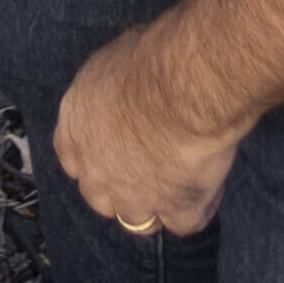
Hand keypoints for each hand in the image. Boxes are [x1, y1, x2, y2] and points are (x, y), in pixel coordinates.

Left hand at [50, 23, 237, 243]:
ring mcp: (134, 198)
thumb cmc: (148, 60)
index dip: (96, 157)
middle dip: (122, 188)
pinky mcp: (175, 210)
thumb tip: (126, 86)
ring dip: (156, 205)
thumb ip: (110, 91)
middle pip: (100, 197)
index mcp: (75, 129)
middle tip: (151, 167)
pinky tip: (210, 188)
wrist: (182, 87)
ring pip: (137, 220)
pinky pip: (185, 222)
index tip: (117, 147)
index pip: (73, 160)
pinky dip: (199, 208)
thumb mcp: (111, 63)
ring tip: (182, 182)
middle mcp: (96, 171)